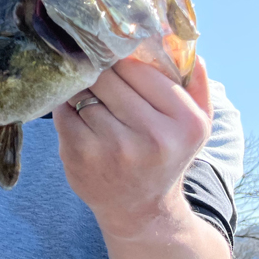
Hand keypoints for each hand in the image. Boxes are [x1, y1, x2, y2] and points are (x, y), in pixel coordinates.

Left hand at [52, 56, 212, 239]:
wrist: (140, 210)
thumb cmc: (166, 155)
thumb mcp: (196, 126)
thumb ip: (196, 85)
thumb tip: (189, 48)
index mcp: (185, 122)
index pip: (138, 68)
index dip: (121, 58)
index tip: (114, 57)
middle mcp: (152, 136)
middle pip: (107, 76)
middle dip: (98, 70)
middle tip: (96, 71)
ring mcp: (112, 147)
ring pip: (82, 92)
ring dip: (81, 88)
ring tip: (90, 96)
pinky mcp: (79, 154)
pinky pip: (63, 110)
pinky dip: (67, 107)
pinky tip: (78, 115)